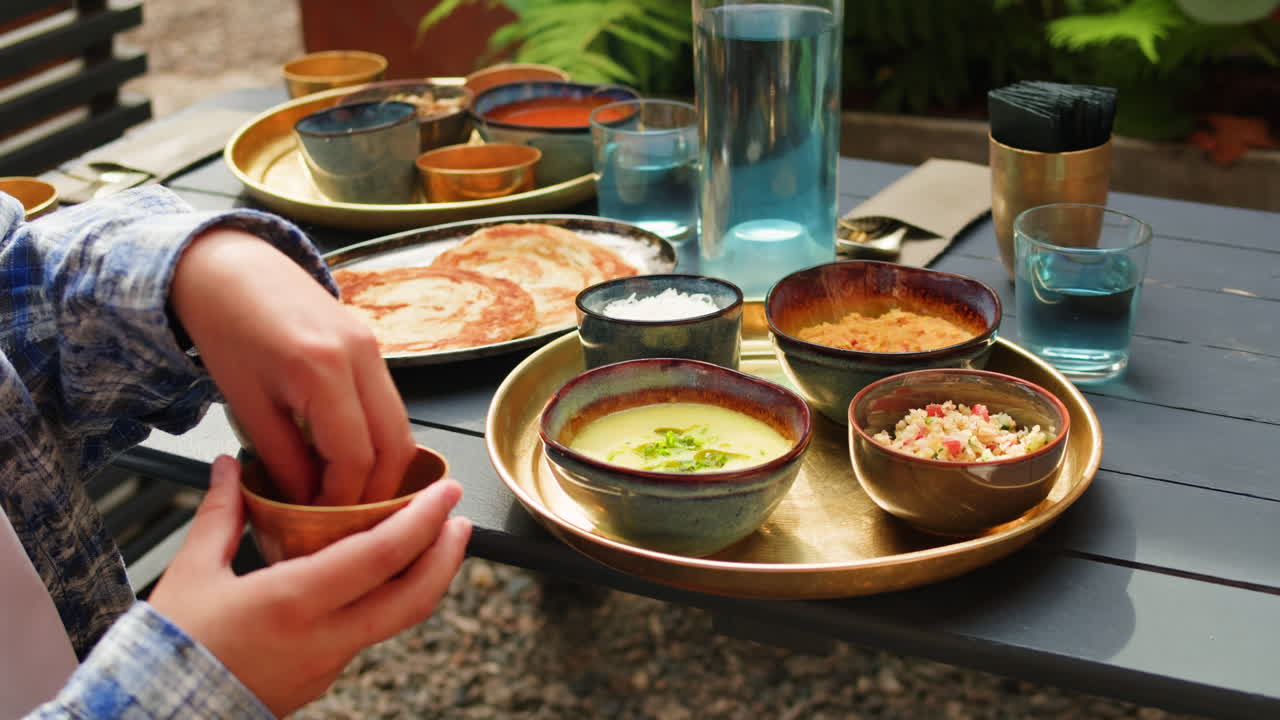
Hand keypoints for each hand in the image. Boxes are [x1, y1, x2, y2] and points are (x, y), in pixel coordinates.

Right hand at [148, 455, 470, 716]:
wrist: (153, 714)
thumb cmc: (170, 648)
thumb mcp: (191, 574)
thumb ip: (221, 515)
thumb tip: (229, 467)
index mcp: (293, 602)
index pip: (381, 555)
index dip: (423, 520)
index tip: (446, 492)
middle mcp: (322, 637)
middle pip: (412, 598)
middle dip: (447, 555)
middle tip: (460, 519)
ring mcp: (327, 664)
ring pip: (397, 620)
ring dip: (424, 579)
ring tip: (434, 543)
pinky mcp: (322, 679)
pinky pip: (368, 634)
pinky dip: (389, 601)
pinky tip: (383, 578)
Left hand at [170, 226, 413, 504]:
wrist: (231, 269)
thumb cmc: (226, 330)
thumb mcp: (245, 403)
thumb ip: (283, 457)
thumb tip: (310, 502)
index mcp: (321, 369)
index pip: (355, 457)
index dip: (343, 500)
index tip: (322, 523)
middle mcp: (360, 355)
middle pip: (396, 446)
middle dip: (378, 493)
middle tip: (348, 521)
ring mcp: (374, 347)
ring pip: (402, 427)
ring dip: (384, 468)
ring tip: (350, 495)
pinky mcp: (374, 344)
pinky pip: (390, 405)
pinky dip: (379, 439)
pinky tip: (351, 458)